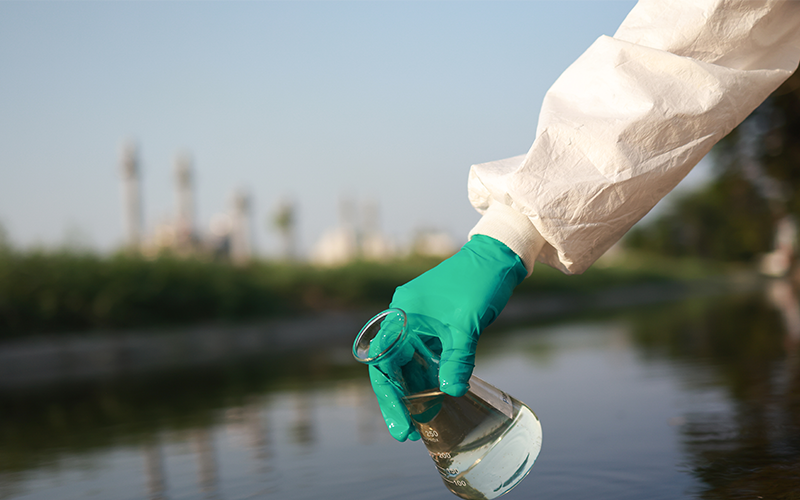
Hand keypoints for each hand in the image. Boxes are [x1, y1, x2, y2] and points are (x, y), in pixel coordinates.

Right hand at [370, 234, 526, 440]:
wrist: (498, 256)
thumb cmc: (478, 282)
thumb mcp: (467, 325)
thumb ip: (458, 359)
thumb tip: (451, 393)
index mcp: (401, 313)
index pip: (384, 362)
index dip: (389, 397)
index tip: (400, 426)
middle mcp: (403, 317)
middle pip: (391, 367)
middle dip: (398, 401)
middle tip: (408, 434)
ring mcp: (418, 321)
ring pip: (407, 364)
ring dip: (413, 391)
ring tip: (422, 423)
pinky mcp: (434, 324)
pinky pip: (423, 356)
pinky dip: (428, 377)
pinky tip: (436, 398)